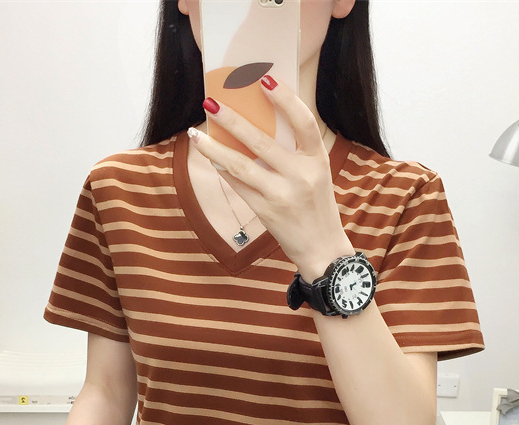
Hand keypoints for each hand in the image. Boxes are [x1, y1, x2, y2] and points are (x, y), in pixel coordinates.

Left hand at [189, 76, 352, 278]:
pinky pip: (239, 186)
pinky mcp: (266, 212)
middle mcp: (301, 176)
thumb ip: (294, 152)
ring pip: (241, 165)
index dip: (285, 99)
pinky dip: (223, 170)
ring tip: (196, 133)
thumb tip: (256, 124)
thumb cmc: (316, 207)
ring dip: (215, 148)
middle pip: (262, 141)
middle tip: (211, 102)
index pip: (304, 122)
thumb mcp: (316, 174)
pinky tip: (210, 157)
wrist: (322, 250)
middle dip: (233, 120)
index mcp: (317, 160)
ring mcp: (282, 195)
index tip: (264, 80)